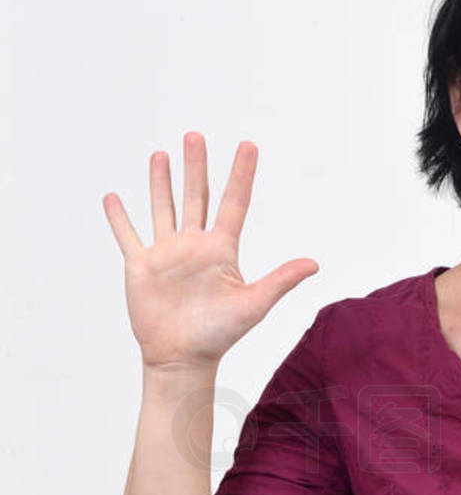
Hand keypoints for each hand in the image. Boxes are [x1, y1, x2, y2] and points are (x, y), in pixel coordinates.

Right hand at [101, 132, 319, 370]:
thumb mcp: (254, 304)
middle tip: (195, 136)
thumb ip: (280, 280)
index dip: (241, 174)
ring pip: (162, 208)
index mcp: (221, 250)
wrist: (182, 358)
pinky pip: (128, 236)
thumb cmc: (219, 335)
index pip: (233, 203)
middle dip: (195, 166)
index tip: (248, 145)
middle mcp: (194, 245)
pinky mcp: (141, 266)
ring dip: (160, 182)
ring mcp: (166, 254)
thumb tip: (314, 264)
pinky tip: (113, 198)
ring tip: (160, 154)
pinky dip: (119, 218)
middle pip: (196, 197)